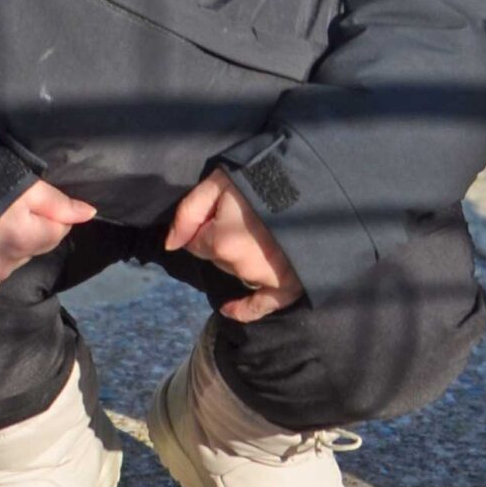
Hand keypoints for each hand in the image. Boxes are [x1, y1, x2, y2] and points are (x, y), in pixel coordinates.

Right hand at [0, 177, 93, 309]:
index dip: (48, 213)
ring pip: (4, 268)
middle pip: (29, 249)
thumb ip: (53, 200)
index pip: (57, 231)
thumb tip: (88, 213)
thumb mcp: (13, 179)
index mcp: (24, 237)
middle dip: (22, 233)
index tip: (26, 200)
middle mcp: (5, 264)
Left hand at [165, 168, 304, 322]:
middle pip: (218, 258)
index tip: (223, 209)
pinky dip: (245, 310)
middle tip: (246, 216)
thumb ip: (188, 211)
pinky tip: (229, 309)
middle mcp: (241, 265)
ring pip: (237, 272)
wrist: (314, 184)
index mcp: (222, 241)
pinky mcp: (288, 285)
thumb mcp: (218, 182)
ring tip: (260, 234)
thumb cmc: (263, 176)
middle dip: (223, 240)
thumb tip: (171, 244)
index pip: (197, 242)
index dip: (206, 225)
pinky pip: (261, 306)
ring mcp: (265, 278)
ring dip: (241, 258)